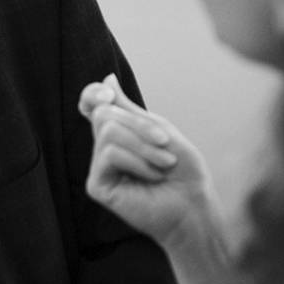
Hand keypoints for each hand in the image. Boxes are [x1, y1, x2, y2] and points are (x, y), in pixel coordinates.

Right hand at [79, 74, 221, 251]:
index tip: (107, 95)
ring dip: (144, 146)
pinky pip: (109, 155)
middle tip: (166, 145)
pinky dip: (137, 161)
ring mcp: (99, 167)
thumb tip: (107, 79)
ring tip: (165, 164)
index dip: (92, 94)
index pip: (91, 105)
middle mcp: (104, 148)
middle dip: (141, 126)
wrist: (192, 204)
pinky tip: (153, 176)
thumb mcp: (159, 130)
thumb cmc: (182, 170)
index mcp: (119, 133)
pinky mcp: (97, 184)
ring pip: (108, 132)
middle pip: (105, 115)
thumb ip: (129, 109)